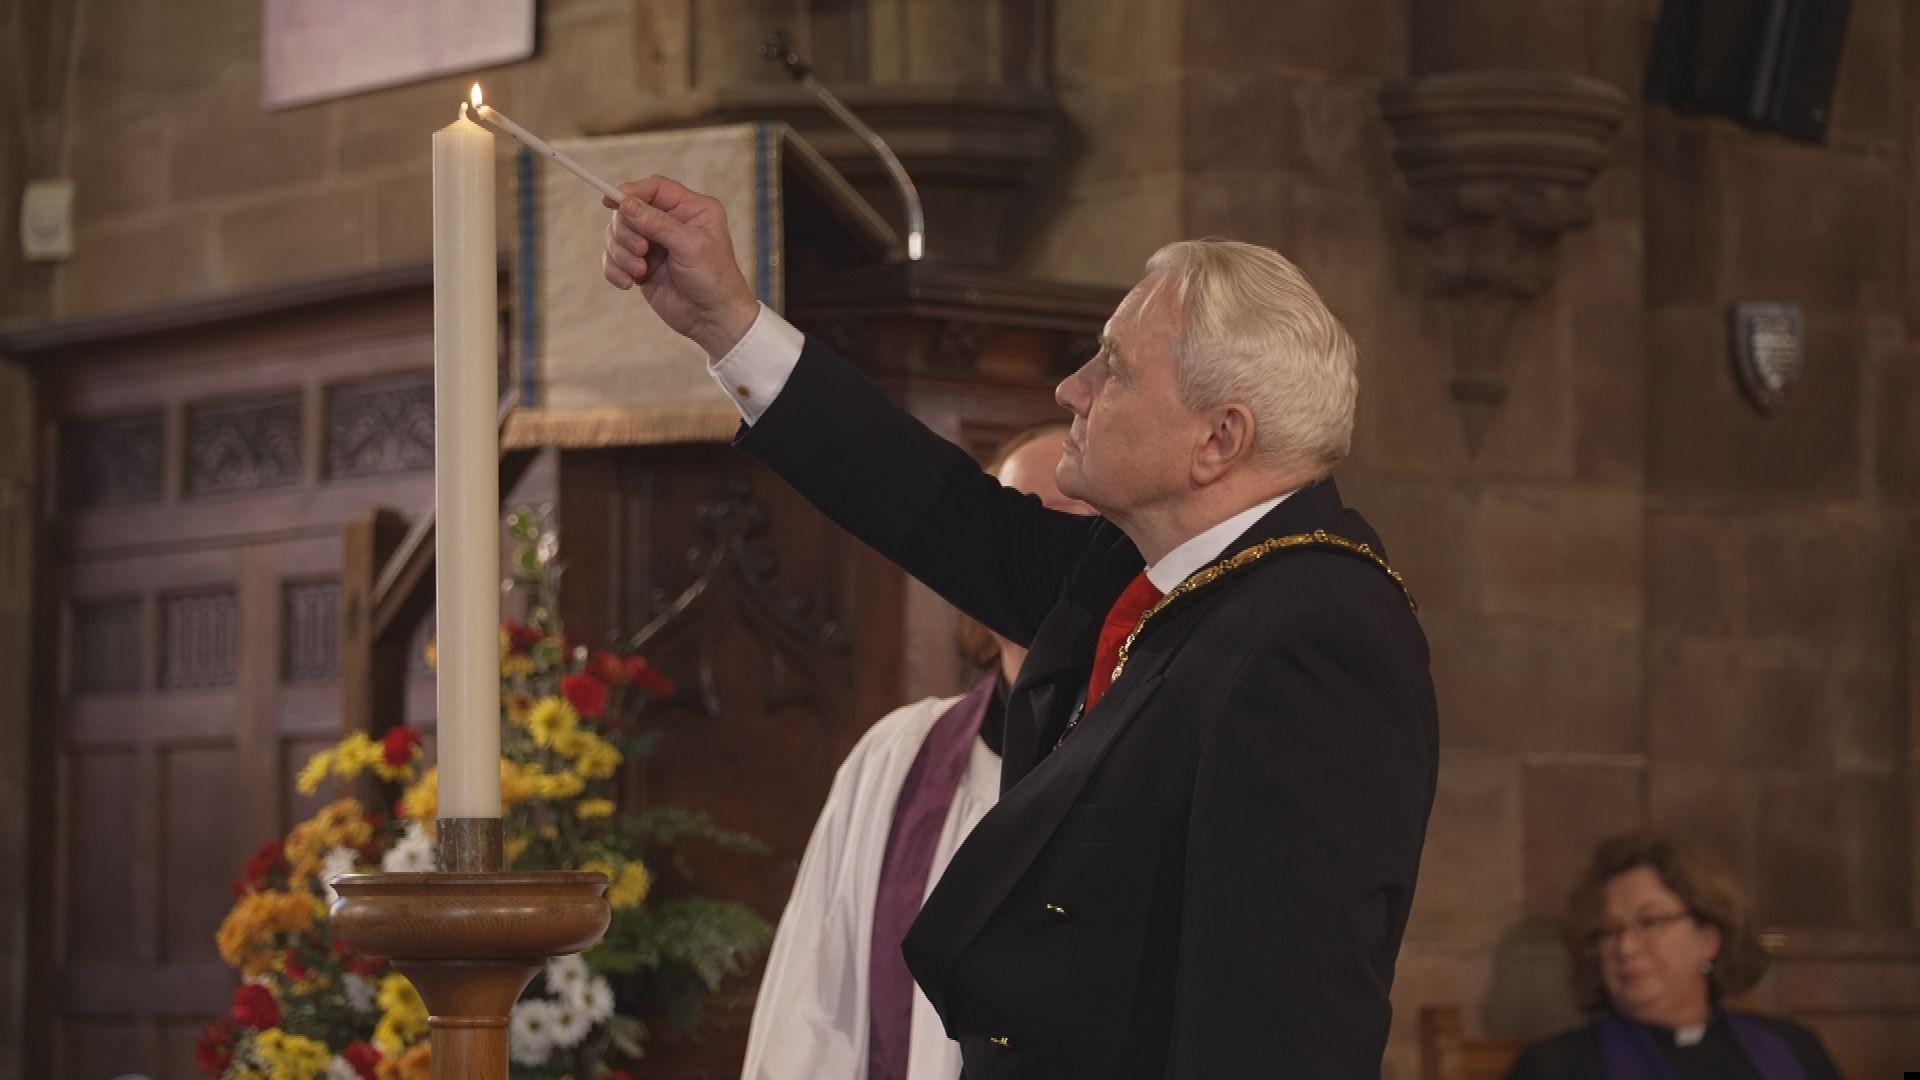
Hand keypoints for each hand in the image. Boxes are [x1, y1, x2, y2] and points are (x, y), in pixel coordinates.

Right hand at [601, 176, 761, 358]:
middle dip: (628, 232)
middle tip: (642, 252)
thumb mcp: (689, 246)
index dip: (631, 191)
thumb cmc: (713, 279)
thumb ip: (657, 223)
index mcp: (691, 209)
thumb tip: (626, 203)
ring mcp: (654, 245)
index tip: (609, 200)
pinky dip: (615, 270)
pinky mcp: (641, 266)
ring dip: (621, 254)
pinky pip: (613, 259)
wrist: (712, 319)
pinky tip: (628, 284)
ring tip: (640, 272)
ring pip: (618, 235)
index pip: (655, 188)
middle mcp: (671, 223)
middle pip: (629, 211)